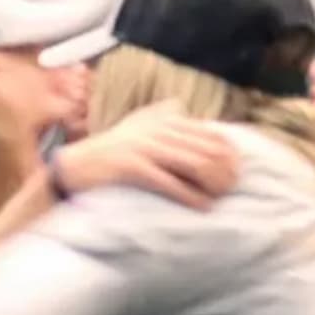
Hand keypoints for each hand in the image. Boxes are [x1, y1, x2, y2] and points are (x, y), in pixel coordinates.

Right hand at [51, 106, 240, 209]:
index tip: (237, 170)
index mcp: (163, 119)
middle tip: (232, 188)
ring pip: (192, 164)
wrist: (77, 164)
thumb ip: (161, 113)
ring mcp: (145, 147)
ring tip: (220, 196)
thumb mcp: (138, 123)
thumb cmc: (111, 148)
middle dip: (224, 170)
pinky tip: (203, 206)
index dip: (229, 152)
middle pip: (205, 149)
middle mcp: (157, 129)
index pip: (210, 132)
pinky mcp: (134, 167)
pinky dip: (190, 196)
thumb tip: (183, 108)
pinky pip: (170, 182)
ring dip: (212, 183)